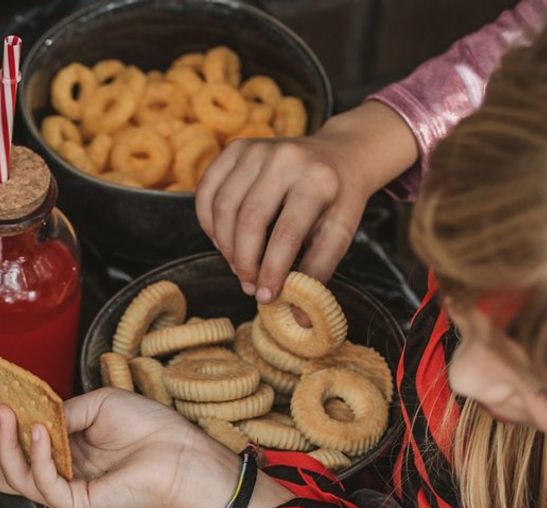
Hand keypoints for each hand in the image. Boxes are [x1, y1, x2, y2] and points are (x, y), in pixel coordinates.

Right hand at [0, 387, 238, 507]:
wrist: (181, 453)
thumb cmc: (149, 428)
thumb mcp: (96, 406)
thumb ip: (60, 412)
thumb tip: (32, 413)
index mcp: (64, 458)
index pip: (18, 454)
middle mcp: (61, 480)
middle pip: (8, 475)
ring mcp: (68, 497)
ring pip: (19, 481)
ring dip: (8, 446)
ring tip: (5, 416)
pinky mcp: (78, 507)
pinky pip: (46, 485)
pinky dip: (37, 458)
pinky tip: (40, 432)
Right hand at [195, 100, 420, 301]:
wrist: (339, 155)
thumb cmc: (338, 200)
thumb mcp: (339, 234)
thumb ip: (317, 273)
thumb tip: (297, 319)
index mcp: (318, 179)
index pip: (286, 234)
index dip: (271, 271)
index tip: (266, 297)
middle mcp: (285, 157)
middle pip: (249, 221)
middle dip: (245, 262)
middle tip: (249, 285)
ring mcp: (257, 149)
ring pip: (223, 208)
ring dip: (225, 247)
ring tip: (240, 266)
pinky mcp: (236, 148)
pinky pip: (207, 192)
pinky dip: (209, 223)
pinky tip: (223, 240)